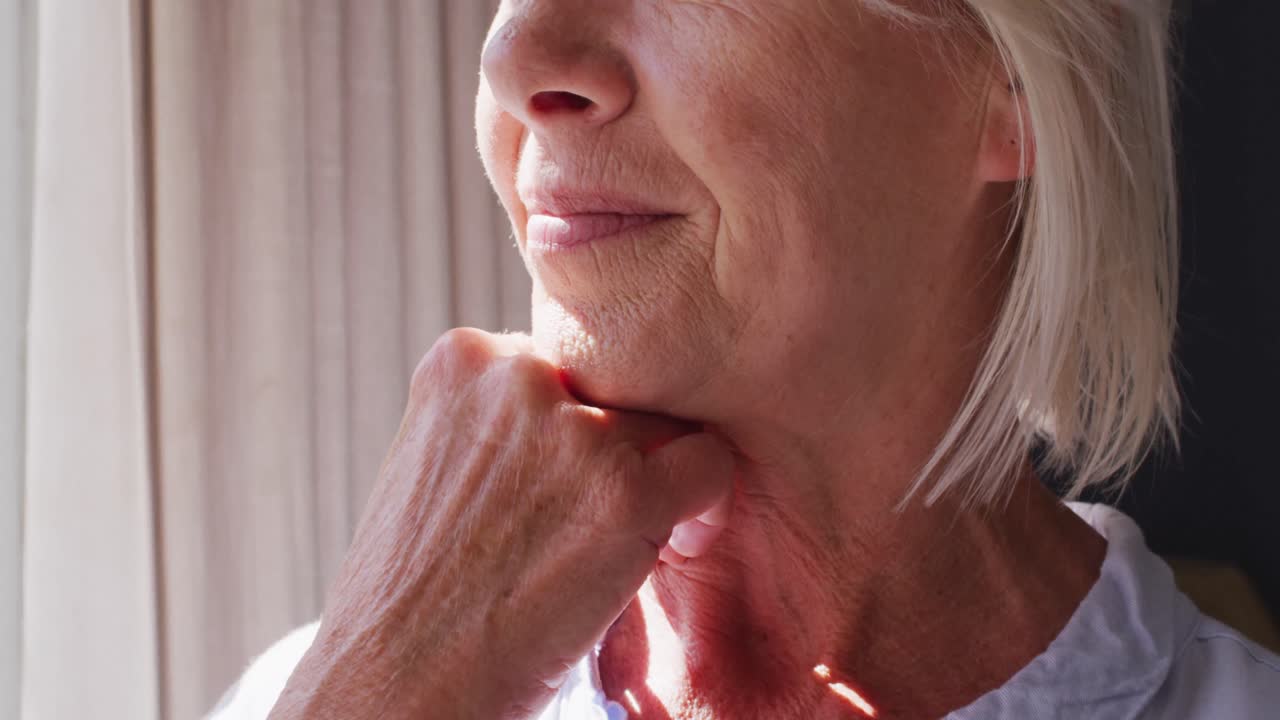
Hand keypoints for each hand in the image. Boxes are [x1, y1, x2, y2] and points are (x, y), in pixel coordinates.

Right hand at [268, 329, 734, 719]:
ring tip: (611, 545)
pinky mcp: (625, 490)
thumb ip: (499, 421)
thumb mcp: (435, 464)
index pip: (563, 368)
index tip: (555, 490)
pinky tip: (672, 547)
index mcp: (465, 359)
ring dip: (652, 482)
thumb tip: (578, 410)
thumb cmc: (414, 592)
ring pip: (665, 427)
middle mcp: (519, 375)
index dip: (570, 432)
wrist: (399, 679)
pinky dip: (705, 508)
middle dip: (613, 452)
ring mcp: (574, 430)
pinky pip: (709, 465)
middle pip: (617, 390)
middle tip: (584, 523)